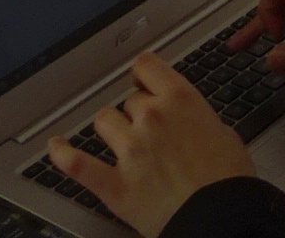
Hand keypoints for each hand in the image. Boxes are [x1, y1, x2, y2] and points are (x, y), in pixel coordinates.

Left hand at [47, 52, 252, 236]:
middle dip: (137, 113)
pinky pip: (78, 165)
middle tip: (151, 131)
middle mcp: (151, 118)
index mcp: (180, 100)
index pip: (146, 66)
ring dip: (112, 130)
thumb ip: (194, 117)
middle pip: (129, 100)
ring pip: (104, 122)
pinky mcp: (115, 184)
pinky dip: (62, 155)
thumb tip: (184, 119)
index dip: (144, 75)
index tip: (144, 81)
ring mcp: (129, 151)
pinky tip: (55, 147)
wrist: (222, 217)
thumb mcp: (222, 132)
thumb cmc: (229, 179)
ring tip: (122, 142)